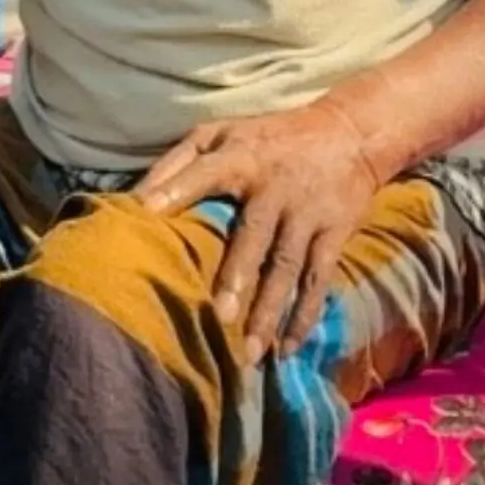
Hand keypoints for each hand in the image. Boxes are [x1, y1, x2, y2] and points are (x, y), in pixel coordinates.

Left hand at [137, 102, 382, 365]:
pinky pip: (318, 280)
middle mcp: (274, 185)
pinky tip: (287, 349)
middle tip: (218, 315)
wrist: (349, 133)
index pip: (204, 172)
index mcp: (241, 155)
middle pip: (254, 233)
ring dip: (269, 310)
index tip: (145, 214)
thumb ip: (179, 162)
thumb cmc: (269, 138)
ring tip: (250, 352)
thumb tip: (135, 199)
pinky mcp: (335, 232)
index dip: (175, 190)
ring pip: (286, 266)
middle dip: (237, 274)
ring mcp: (307, 211)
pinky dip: (304, 316)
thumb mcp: (223, 132)